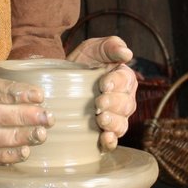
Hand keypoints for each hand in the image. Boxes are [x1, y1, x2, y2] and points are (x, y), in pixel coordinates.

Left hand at [66, 34, 137, 151]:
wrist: (60, 82)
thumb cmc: (81, 63)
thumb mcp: (93, 48)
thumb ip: (110, 45)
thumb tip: (127, 53)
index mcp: (124, 79)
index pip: (126, 81)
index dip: (117, 83)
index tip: (104, 84)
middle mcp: (123, 100)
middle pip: (126, 104)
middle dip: (113, 104)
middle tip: (99, 103)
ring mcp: (115, 118)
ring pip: (122, 124)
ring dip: (113, 123)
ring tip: (101, 119)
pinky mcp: (104, 133)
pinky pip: (113, 141)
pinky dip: (111, 142)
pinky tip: (105, 139)